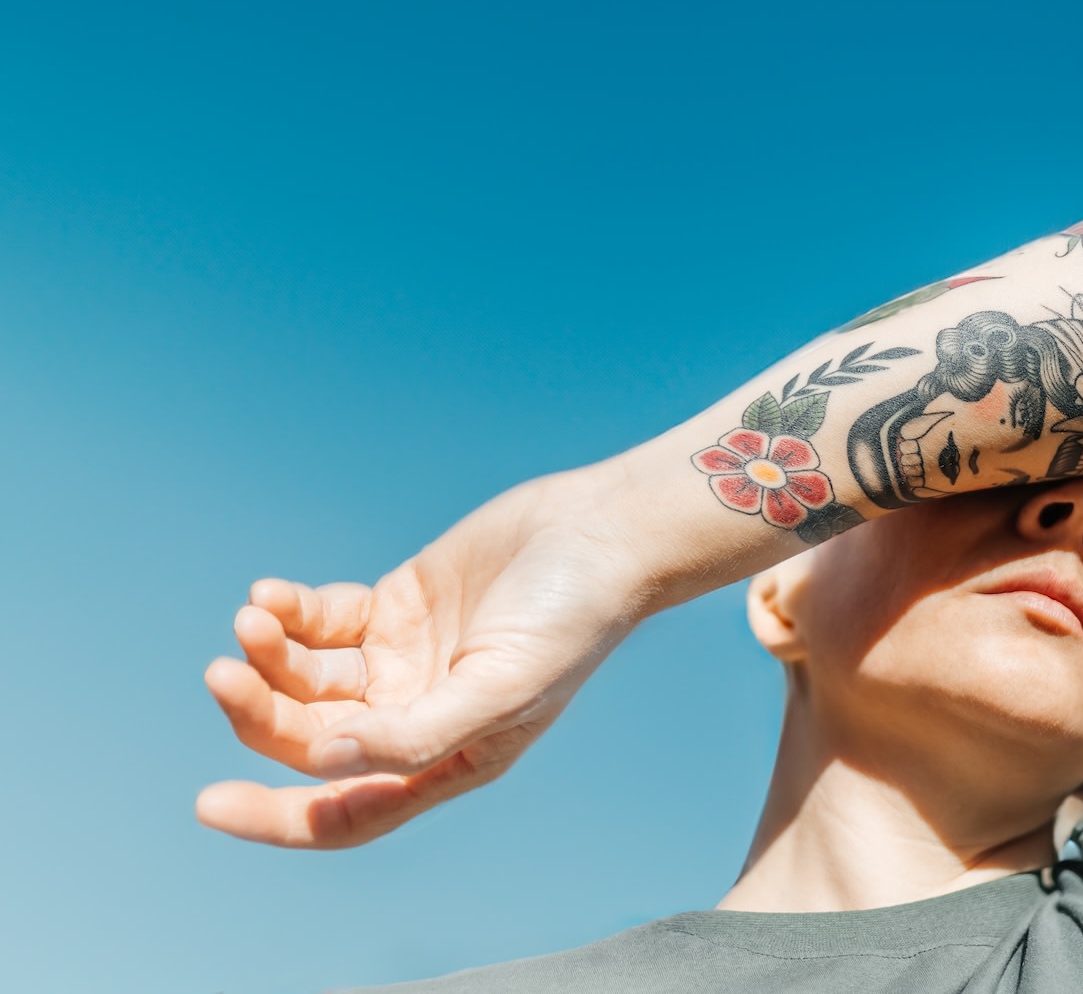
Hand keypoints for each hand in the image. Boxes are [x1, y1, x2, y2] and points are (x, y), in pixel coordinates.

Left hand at [197, 464, 645, 847]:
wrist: (602, 535)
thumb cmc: (571, 620)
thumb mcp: (500, 691)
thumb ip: (413, 735)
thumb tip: (323, 760)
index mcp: (446, 759)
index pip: (344, 811)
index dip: (276, 816)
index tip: (210, 803)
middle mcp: (416, 718)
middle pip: (309, 738)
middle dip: (260, 712)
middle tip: (223, 671)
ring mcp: (402, 661)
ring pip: (307, 679)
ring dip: (269, 654)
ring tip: (255, 616)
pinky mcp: (396, 605)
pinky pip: (322, 623)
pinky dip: (290, 613)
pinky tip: (272, 596)